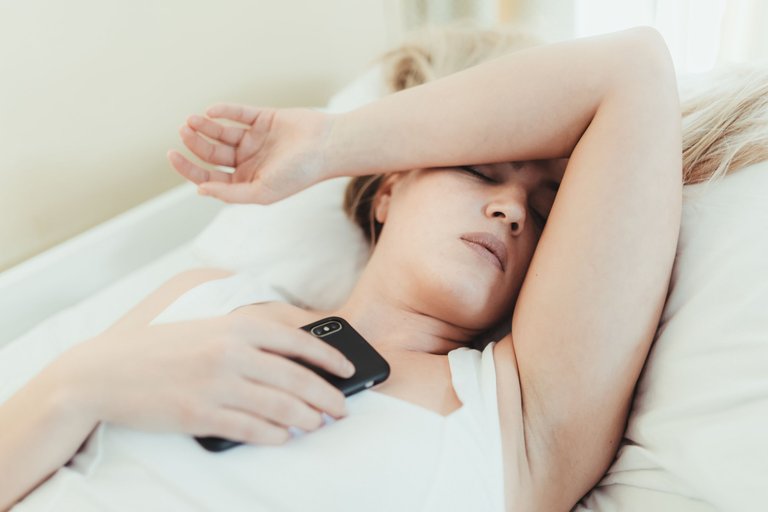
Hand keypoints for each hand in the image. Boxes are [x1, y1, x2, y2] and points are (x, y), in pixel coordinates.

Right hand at [50, 315, 354, 444]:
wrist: (106, 370)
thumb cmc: (161, 348)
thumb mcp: (207, 328)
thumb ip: (249, 337)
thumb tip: (293, 356)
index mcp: (236, 326)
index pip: (299, 341)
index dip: (331, 358)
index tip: (349, 371)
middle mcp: (232, 353)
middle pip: (298, 378)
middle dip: (328, 396)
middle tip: (342, 408)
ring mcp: (217, 386)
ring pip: (280, 407)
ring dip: (306, 419)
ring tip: (318, 424)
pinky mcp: (201, 415)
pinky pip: (251, 429)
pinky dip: (274, 435)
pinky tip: (285, 437)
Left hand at [167, 105, 335, 203]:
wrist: (327, 148)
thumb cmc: (299, 174)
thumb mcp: (262, 192)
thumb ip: (231, 193)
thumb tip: (200, 190)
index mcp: (246, 181)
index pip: (209, 177)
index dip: (189, 168)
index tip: (173, 155)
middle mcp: (248, 161)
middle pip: (212, 153)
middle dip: (195, 143)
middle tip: (183, 131)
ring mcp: (256, 139)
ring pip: (222, 131)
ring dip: (205, 126)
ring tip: (192, 120)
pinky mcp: (264, 119)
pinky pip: (239, 113)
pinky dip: (224, 111)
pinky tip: (211, 111)